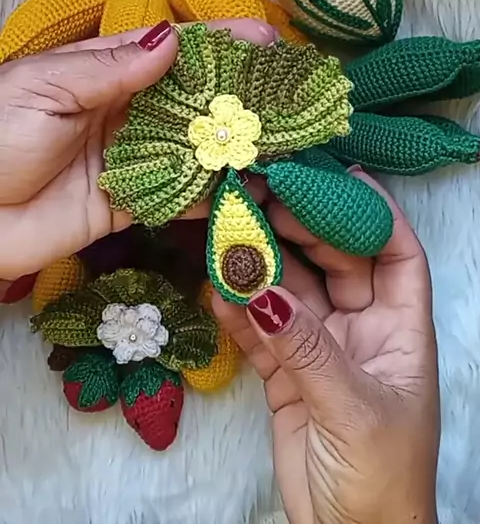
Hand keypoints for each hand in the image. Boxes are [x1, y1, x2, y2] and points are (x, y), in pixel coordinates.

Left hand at [0, 18, 275, 279]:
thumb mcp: (45, 88)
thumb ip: (110, 70)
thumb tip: (171, 41)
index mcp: (103, 72)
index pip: (172, 51)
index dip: (219, 44)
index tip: (266, 42)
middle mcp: (126, 112)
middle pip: (193, 99)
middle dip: (240, 96)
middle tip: (290, 97)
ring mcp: (131, 159)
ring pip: (193, 148)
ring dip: (234, 145)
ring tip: (284, 142)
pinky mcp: (128, 207)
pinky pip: (177, 197)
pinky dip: (211, 194)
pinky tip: (247, 189)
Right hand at [213, 170, 439, 523]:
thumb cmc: (380, 477)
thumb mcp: (353, 408)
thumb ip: (305, 347)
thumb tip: (258, 286)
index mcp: (401, 328)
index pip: (397, 253)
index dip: (374, 211)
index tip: (337, 176)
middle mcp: (363, 327)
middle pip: (334, 259)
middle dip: (301, 227)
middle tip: (259, 196)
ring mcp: (322, 346)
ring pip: (291, 289)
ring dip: (260, 265)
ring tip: (226, 233)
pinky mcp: (287, 371)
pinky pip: (261, 328)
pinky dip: (239, 310)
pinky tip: (216, 290)